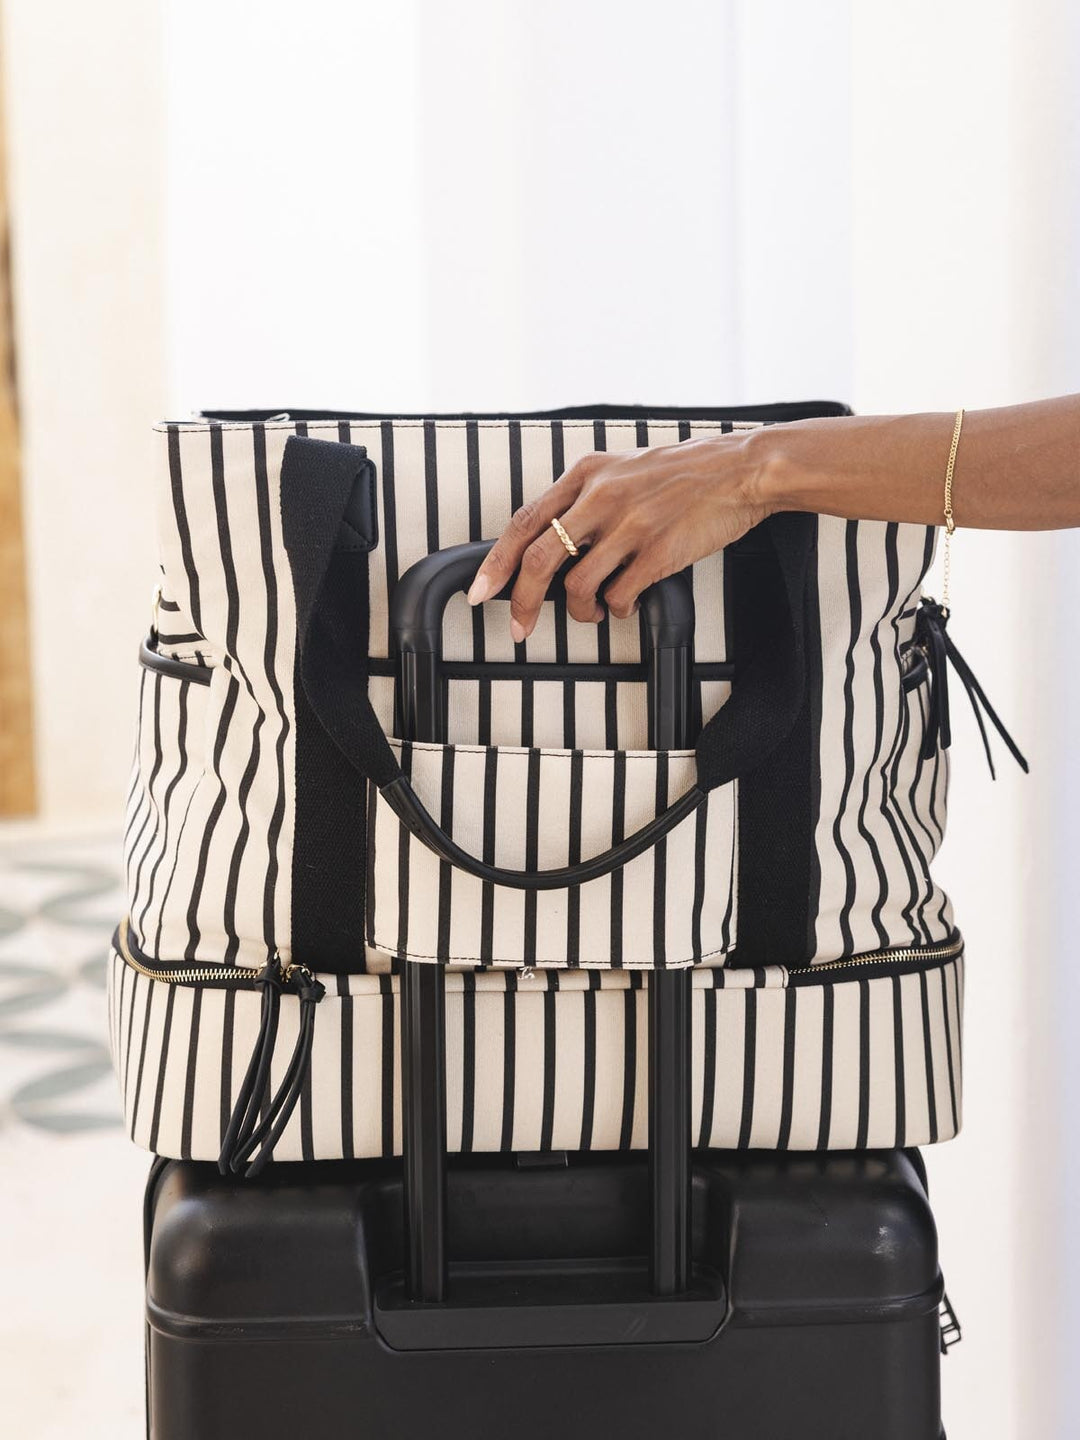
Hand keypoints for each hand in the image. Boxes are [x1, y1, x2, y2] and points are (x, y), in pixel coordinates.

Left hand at [466, 432, 771, 639]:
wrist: (740, 471)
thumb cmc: (685, 473)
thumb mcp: (622, 470)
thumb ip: (584, 499)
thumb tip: (551, 541)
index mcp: (586, 474)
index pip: (524, 522)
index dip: (496, 562)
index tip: (482, 590)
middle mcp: (601, 498)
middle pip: (538, 560)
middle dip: (521, 602)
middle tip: (519, 627)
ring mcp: (629, 526)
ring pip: (577, 585)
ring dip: (578, 610)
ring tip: (592, 611)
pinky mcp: (657, 552)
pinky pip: (619, 595)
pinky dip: (616, 609)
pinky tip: (623, 605)